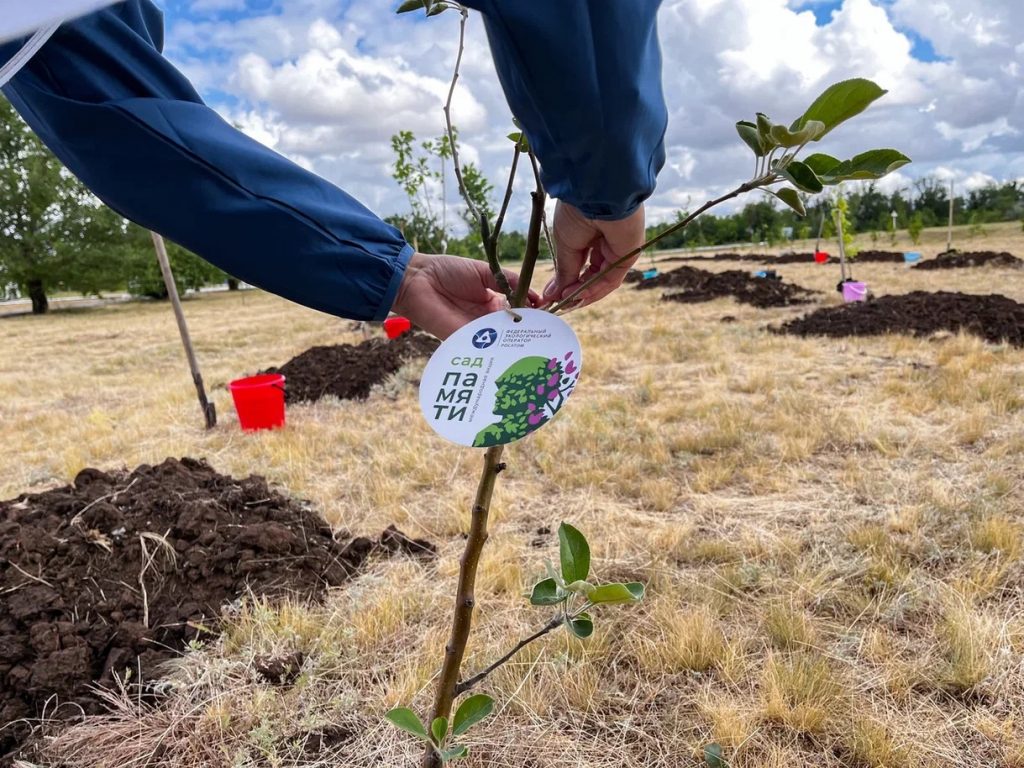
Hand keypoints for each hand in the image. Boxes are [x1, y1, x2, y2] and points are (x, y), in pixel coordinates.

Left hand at [392, 252, 539, 338]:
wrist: (416, 279)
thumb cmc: (447, 271)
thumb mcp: (484, 271)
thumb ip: (510, 281)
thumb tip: (536, 297)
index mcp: (493, 302)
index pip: (519, 312)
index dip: (533, 315)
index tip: (550, 318)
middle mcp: (486, 320)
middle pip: (512, 331)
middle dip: (529, 334)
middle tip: (549, 338)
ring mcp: (475, 332)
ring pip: (501, 341)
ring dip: (516, 344)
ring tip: (537, 348)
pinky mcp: (463, 341)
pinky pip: (483, 348)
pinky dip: (498, 350)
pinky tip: (514, 351)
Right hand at [542, 201, 645, 308]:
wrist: (597, 195)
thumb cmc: (577, 211)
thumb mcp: (565, 244)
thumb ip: (565, 270)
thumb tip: (554, 294)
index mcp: (589, 233)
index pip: (580, 263)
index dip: (566, 280)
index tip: (551, 295)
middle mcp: (605, 242)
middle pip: (591, 274)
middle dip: (575, 290)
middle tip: (559, 302)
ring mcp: (618, 249)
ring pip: (601, 280)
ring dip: (583, 293)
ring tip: (566, 300)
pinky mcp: (628, 256)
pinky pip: (610, 279)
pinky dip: (595, 289)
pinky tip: (578, 295)